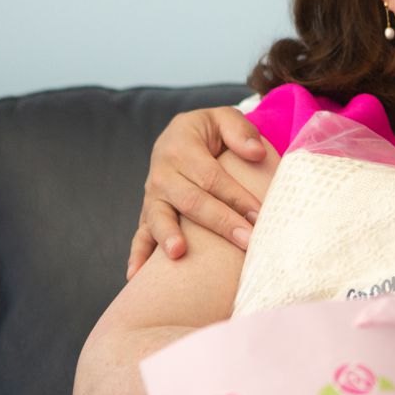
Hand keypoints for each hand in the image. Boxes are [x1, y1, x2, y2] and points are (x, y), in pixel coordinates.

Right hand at [126, 106, 268, 276]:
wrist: (178, 136)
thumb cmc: (208, 132)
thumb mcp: (222, 118)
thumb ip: (240, 131)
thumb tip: (257, 153)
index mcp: (182, 146)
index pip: (212, 176)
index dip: (236, 196)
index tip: (259, 215)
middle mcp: (162, 172)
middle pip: (191, 201)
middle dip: (220, 222)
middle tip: (246, 241)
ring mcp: (152, 195)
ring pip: (159, 217)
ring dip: (168, 236)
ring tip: (178, 254)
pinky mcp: (147, 213)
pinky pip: (140, 234)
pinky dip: (137, 255)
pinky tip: (136, 276)